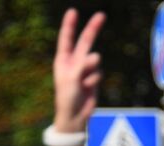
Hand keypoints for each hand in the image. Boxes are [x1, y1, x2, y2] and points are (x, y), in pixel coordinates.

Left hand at [52, 9, 104, 132]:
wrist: (75, 116)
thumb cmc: (67, 97)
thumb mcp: (71, 78)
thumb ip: (82, 64)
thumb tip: (96, 56)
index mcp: (62, 60)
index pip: (66, 38)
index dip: (70, 25)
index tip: (73, 11)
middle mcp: (73, 62)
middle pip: (85, 41)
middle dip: (93, 28)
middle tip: (101, 15)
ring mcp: (85, 69)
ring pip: (95, 60)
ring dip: (90, 72)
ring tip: (82, 84)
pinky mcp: (94, 77)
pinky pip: (99, 72)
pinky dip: (94, 80)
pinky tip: (87, 89)